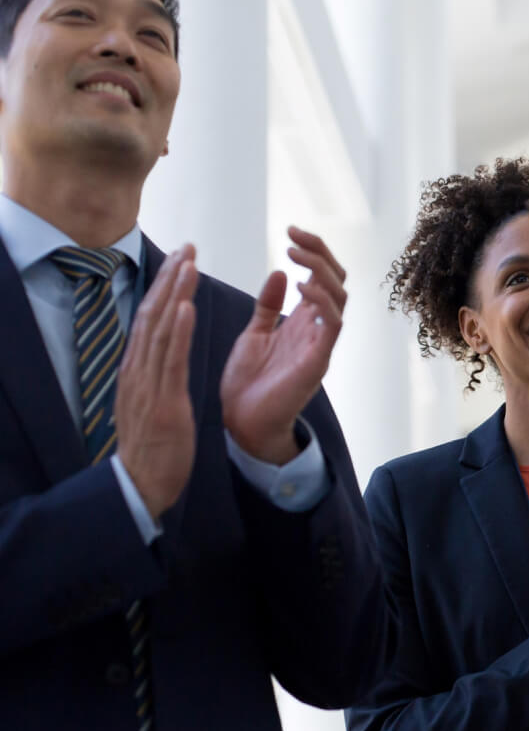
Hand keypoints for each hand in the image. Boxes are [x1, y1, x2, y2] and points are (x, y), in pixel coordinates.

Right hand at [116, 245, 198, 518]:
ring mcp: (147, 384)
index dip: (165, 288)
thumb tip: (161, 356)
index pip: (151, 320)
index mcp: (139, 370)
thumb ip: (157, 377)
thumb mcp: (155, 403)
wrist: (142, 484)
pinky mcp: (162, 400)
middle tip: (188, 247)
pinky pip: (169, 360)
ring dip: (174, 293)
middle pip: (152, 314)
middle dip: (170, 279)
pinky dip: (176, 330)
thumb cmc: (154, 447)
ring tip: (188, 263)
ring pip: (159, 329)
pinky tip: (185, 306)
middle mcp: (139, 370)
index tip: (180, 261)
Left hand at [221, 227, 346, 463]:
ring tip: (295, 254)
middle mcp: (317, 329)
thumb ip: (268, 305)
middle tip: (292, 234)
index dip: (313, 251)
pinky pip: (334, 324)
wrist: (242, 423)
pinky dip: (322, 301)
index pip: (323, 277)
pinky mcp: (318, 360)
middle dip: (320, 252)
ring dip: (321, 270)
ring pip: (340, 297)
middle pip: (338, 280)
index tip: (290, 231)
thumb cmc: (248, 383)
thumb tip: (280, 272)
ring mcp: (321, 344)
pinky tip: (302, 286)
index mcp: (303, 321)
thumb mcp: (254, 333)